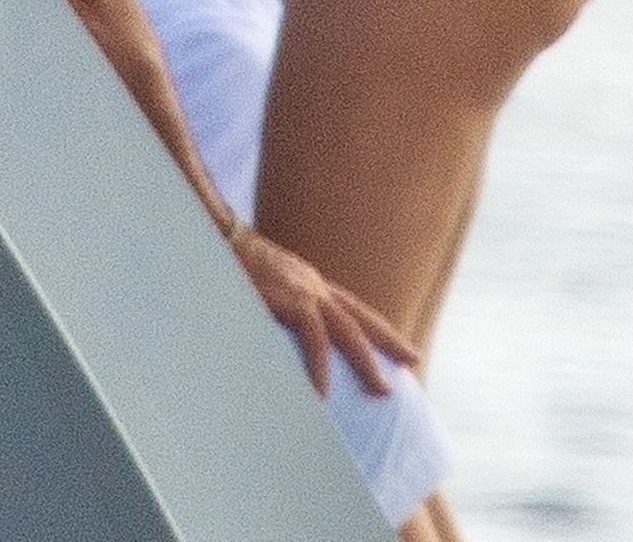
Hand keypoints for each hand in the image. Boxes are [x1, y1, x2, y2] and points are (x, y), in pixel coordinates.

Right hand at [228, 226, 416, 395]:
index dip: (380, 329)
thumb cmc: (233, 266)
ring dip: (366, 362)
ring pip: (348, 331)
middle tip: (414, 362)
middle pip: (362, 318)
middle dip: (390, 342)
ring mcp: (306, 291)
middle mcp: (315, 285)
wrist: (219, 239)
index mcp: (311, 283)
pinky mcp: (291, 300)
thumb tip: (280, 341)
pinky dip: (320, 367)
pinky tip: (322, 393)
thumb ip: (278, 310)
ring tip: (380, 391)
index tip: (403, 349)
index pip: (354, 309)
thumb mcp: (263, 290)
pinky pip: (314, 339)